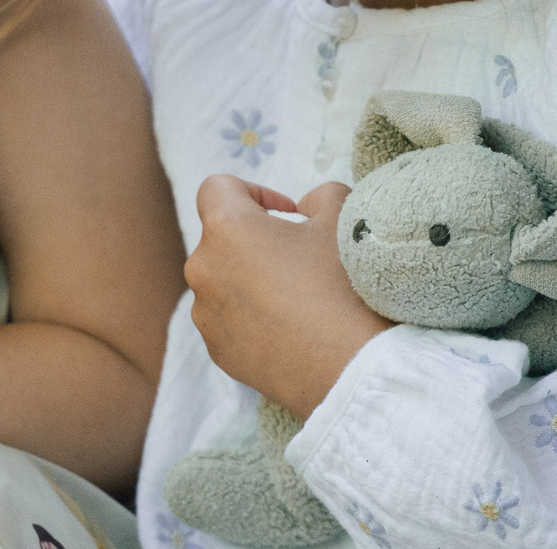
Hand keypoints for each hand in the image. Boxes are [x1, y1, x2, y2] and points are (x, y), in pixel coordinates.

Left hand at [186, 176, 395, 419]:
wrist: (354, 367)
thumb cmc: (345, 285)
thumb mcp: (345, 218)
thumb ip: (320, 195)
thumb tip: (305, 206)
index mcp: (226, 228)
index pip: (217, 188)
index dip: (253, 192)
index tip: (289, 215)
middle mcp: (203, 269)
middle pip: (222, 239)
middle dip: (257, 240)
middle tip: (302, 259)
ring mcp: (206, 315)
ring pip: (224, 282)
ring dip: (252, 281)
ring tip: (300, 299)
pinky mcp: (217, 352)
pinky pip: (229, 321)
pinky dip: (252, 318)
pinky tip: (293, 330)